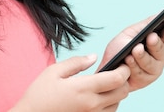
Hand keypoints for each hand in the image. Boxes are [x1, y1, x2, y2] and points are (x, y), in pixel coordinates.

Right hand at [12, 54, 129, 111]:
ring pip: (117, 105)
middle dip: (123, 81)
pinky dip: (109, 106)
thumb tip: (94, 57)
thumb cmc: (39, 95)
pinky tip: (98, 98)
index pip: (116, 79)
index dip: (124, 70)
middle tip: (116, 73)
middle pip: (123, 93)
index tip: (123, 63)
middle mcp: (91, 105)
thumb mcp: (54, 72)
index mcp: (83, 88)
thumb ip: (76, 62)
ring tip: (105, 85)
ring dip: (116, 94)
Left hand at [98, 12, 163, 90]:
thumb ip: (146, 24)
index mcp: (159, 39)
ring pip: (151, 63)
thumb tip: (161, 13)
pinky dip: (132, 66)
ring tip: (134, 50)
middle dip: (156, 43)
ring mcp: (155, 68)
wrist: (107, 68)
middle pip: (162, 48)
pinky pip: (141, 73)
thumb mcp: (131, 32)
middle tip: (151, 37)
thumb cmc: (120, 48)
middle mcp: (160, 54)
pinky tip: (128, 60)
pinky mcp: (146, 80)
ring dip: (141, 56)